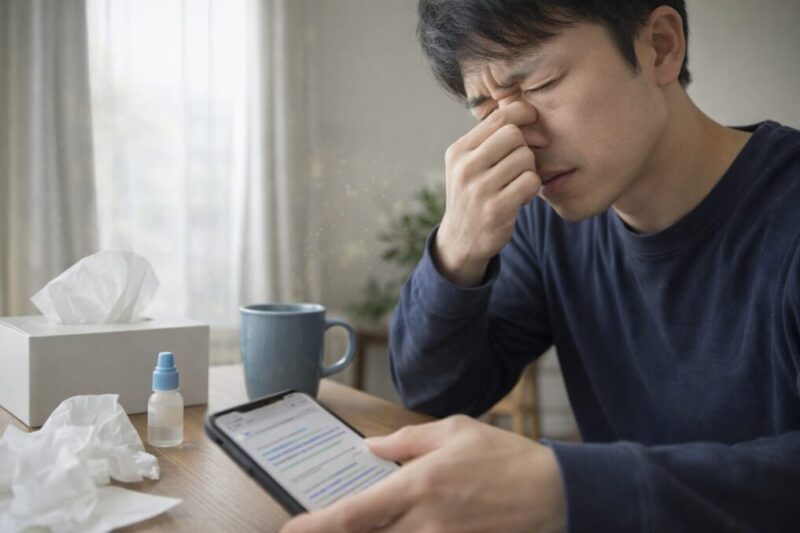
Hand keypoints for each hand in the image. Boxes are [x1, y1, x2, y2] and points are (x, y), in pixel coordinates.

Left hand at [280, 415, 565, 532]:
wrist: (554, 492)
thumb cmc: (503, 456)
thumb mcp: (454, 431)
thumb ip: (407, 440)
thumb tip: (371, 448)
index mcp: (418, 486)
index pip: (354, 514)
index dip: (316, 527)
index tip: (288, 530)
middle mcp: (424, 523)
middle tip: (312, 528)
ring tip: (358, 522)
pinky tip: (395, 527)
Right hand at [436, 101, 541, 286]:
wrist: (461, 241)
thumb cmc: (474, 195)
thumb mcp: (468, 165)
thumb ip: (489, 139)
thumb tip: (525, 107)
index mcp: (458, 151)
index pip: (499, 117)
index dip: (524, 114)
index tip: (533, 124)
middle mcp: (465, 167)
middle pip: (514, 135)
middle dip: (526, 147)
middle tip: (523, 163)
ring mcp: (479, 189)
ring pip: (525, 158)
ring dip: (530, 170)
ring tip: (518, 183)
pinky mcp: (496, 209)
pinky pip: (530, 182)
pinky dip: (532, 189)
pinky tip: (521, 197)